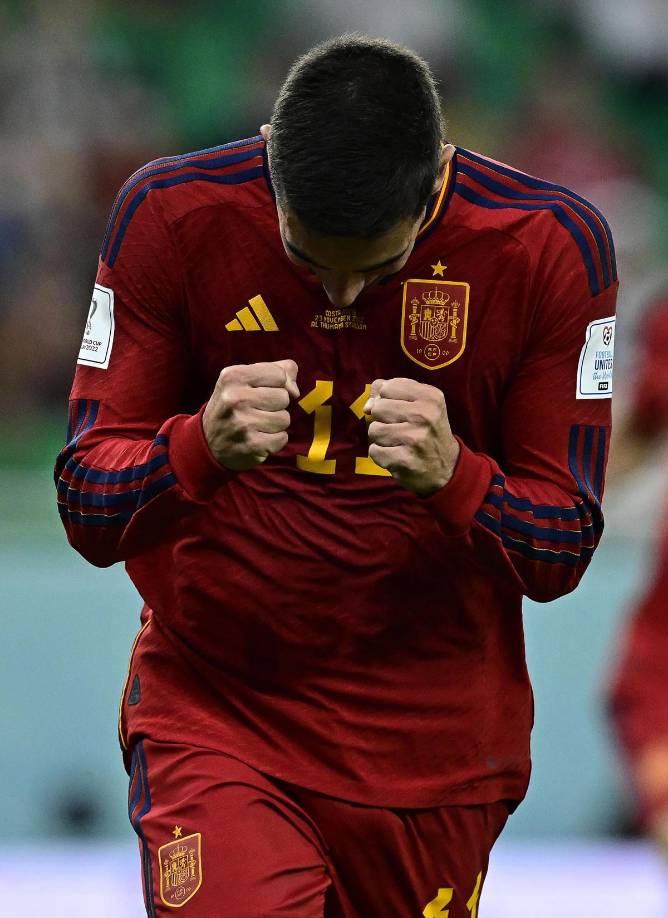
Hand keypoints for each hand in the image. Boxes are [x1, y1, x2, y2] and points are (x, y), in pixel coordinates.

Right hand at [203, 359, 298, 470]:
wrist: (208, 442)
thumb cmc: (233, 406)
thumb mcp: (245, 380)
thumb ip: (276, 371)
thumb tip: (295, 390)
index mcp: (233, 376)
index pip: (279, 374)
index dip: (276, 384)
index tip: (260, 392)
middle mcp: (235, 398)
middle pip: (283, 397)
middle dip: (275, 405)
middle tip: (256, 411)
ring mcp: (243, 423)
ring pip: (284, 419)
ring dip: (275, 424)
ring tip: (257, 425)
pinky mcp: (252, 444)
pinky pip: (282, 438)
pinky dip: (274, 440)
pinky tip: (258, 438)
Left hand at [363, 377, 459, 494]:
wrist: (446, 469)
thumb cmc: (427, 431)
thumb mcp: (419, 404)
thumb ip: (391, 393)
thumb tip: (368, 405)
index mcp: (430, 397)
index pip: (388, 387)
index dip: (388, 399)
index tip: (400, 411)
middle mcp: (425, 416)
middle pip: (378, 408)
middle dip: (383, 420)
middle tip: (400, 429)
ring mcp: (415, 439)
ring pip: (374, 430)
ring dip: (381, 439)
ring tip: (398, 443)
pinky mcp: (406, 460)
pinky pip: (375, 451)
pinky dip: (381, 455)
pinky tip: (397, 456)